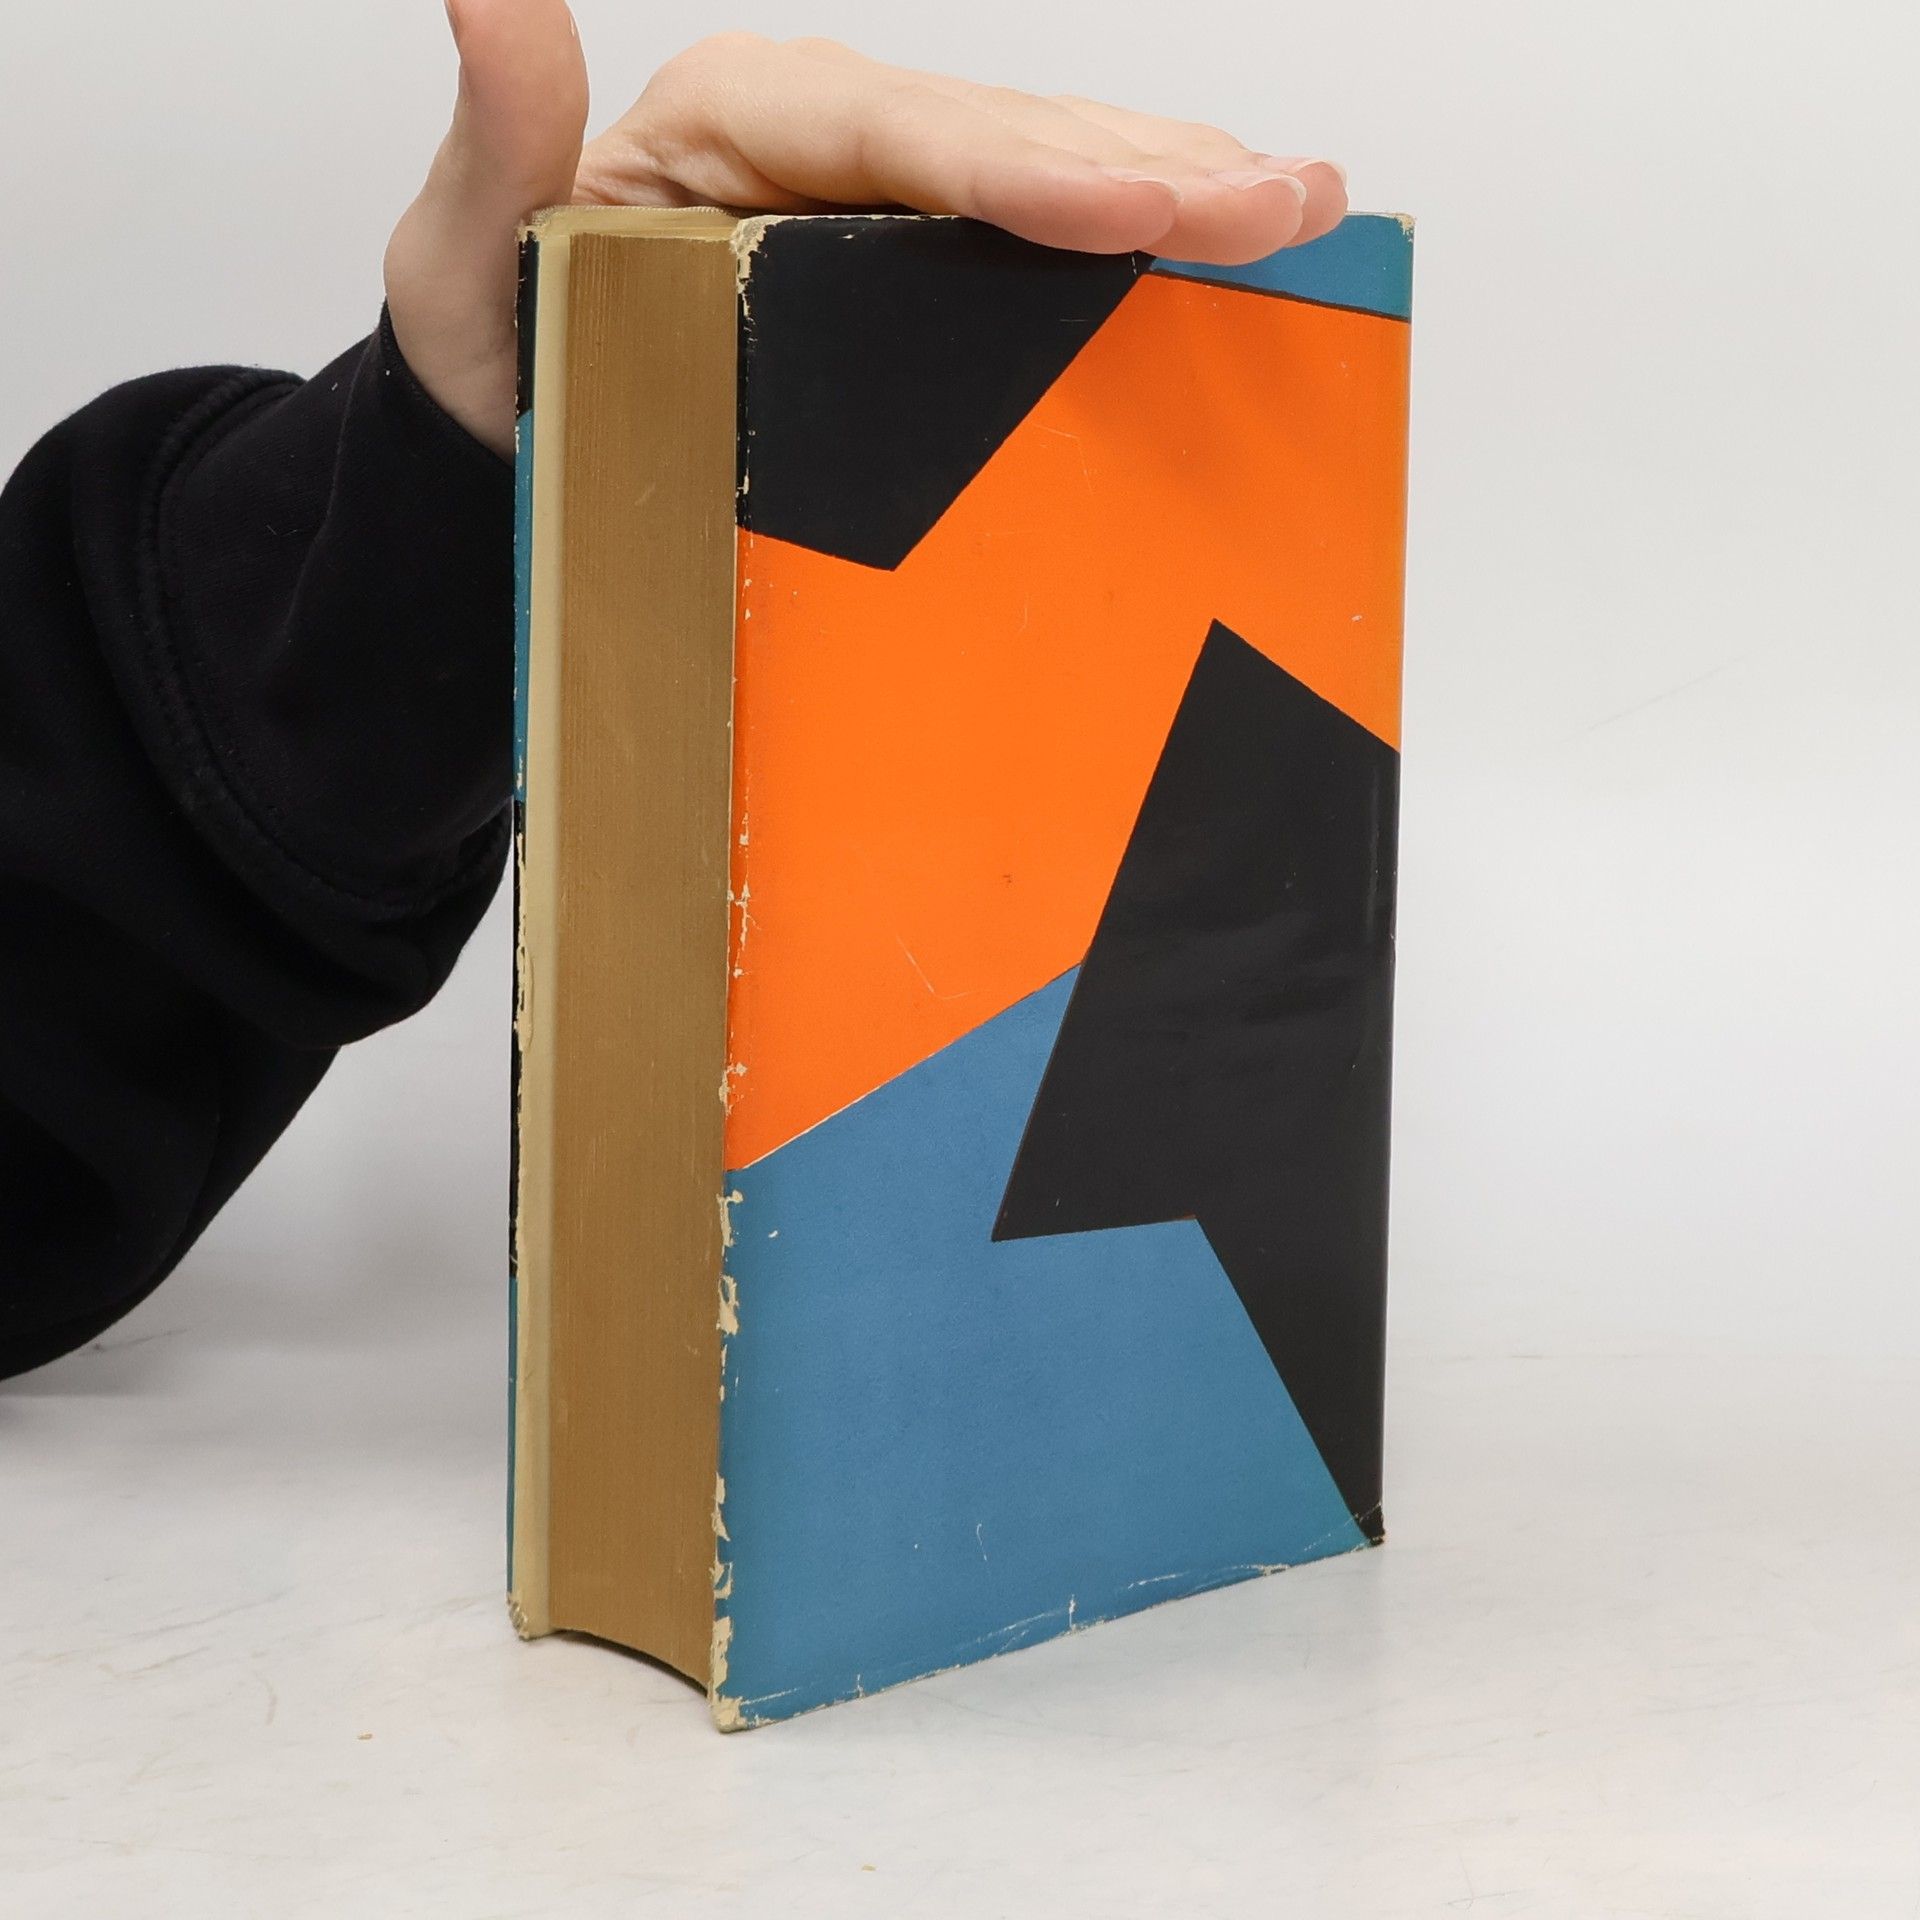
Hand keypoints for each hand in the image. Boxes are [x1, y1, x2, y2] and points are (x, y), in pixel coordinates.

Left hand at [385, 2, 1348, 457]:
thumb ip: (498, 142)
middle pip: (1007, 137)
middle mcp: (827, 141)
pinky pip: (1044, 241)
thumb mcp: (461, 259)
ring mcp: (885, 202)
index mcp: (733, 123)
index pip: (897, 132)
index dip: (1025, 166)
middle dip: (1153, 167)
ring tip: (1302, 212)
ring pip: (1051, 170)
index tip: (1139, 204)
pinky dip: (1145, 246)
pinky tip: (1233, 255)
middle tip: (1287, 205)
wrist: (519, 438)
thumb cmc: (498, 354)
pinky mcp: (923, 266)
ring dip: (1181, 186)